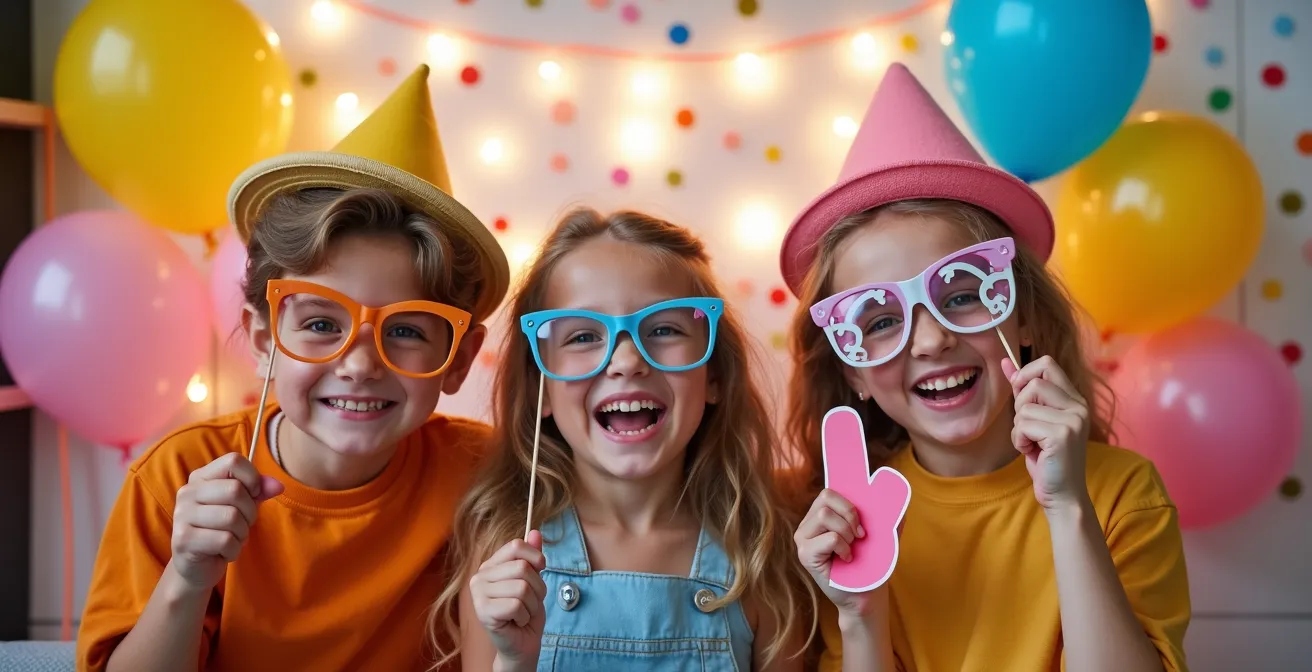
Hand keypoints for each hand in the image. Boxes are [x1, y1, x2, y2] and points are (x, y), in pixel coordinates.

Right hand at [169, 452, 283, 591]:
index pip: (233, 461)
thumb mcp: (243, 506)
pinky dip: (233, 550)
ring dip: (241, 534)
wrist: (198, 566)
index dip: (253, 478)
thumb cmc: (222, 530)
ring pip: (232, 517)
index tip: (254, 495)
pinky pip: (225, 540)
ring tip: (232, 539)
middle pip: (235, 490)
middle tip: (242, 525)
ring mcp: (182, 515)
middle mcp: (187, 492)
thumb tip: (277, 486)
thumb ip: (259, 491)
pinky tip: (223, 552)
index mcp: (201, 477)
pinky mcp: (183, 540)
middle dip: (250, 513)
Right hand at [470, 531, 547, 669]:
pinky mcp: (483, 611)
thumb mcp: (534, 580)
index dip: (535, 556)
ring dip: (532, 604)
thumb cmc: (526, 611)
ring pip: (522, 588)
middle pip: (522, 568)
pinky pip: (516, 605)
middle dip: (537, 588)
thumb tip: (536, 532)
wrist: (522, 643)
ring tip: (524, 612)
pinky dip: (524, 615)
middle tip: (530, 602)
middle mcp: (480, 576)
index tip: (541, 568)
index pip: (515, 545)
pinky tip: (517, 621)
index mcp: (490, 565)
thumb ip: (532, 558)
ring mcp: (478, 594)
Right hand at [794, 489, 890, 616]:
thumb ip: (886, 514)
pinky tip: (846, 559)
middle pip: (826, 497)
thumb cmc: (871, 565)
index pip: (829, 492)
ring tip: (851, 548)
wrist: (866, 596)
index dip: (849, 503)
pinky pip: (830, 538)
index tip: (862, 525)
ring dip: (846, 532)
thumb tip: (898, 494)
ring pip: (825, 515)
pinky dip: (844, 547)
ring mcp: (803, 539)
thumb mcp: (881, 534)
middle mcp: (807, 525)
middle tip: (858, 537)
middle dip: (849, 515)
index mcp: (820, 515)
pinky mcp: (805, 555)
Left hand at [1002, 355, 1091, 511]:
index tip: (1018, 392)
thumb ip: (1023, 391)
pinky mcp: (1062, 435)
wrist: (1061, 494)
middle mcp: (1079, 406)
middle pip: (1033, 382)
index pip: (1047, 363)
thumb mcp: (1034, 420)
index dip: (1025, 373)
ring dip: (1018, 428)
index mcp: (1075, 399)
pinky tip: (1032, 452)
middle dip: (1019, 405)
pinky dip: (1018, 440)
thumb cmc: (1046, 458)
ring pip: (1024, 407)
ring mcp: (1073, 420)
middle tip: (1028, 427)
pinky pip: (1022, 425)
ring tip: (1032, 443)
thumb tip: (1004, 362)